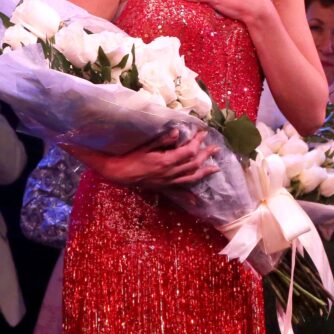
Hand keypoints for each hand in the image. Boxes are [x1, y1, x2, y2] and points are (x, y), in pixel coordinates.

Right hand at [62, 128, 219, 189]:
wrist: (119, 173)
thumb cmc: (131, 157)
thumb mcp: (146, 146)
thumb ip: (163, 139)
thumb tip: (178, 132)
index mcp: (166, 161)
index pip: (188, 151)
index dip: (198, 142)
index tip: (203, 133)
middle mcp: (170, 173)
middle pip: (193, 164)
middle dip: (205, 155)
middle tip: (215, 147)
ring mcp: (168, 181)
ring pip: (190, 177)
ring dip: (204, 172)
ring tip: (215, 168)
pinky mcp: (163, 187)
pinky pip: (179, 192)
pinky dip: (189, 195)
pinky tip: (196, 201)